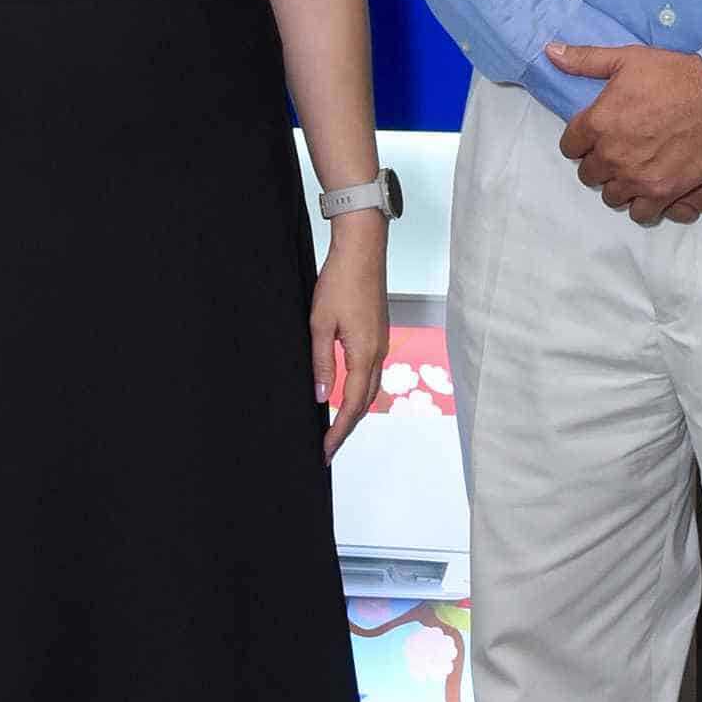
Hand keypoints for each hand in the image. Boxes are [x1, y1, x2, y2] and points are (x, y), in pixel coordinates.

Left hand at [313, 213, 388, 456]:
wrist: (363, 250)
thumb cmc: (339, 282)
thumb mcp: (320, 324)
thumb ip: (321, 363)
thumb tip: (322, 397)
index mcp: (364, 353)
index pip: (352, 405)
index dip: (339, 431)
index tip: (325, 451)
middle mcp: (378, 353)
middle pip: (366, 403)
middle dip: (347, 428)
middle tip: (328, 448)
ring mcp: (381, 343)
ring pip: (371, 389)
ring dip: (354, 411)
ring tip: (335, 428)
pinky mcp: (378, 334)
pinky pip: (371, 373)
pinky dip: (359, 391)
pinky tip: (346, 393)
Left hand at [548, 44, 701, 210]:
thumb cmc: (674, 74)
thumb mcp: (626, 59)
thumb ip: (585, 60)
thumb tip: (551, 51)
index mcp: (597, 123)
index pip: (570, 146)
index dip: (581, 142)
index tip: (593, 138)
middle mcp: (611, 155)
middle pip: (589, 174)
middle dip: (599, 164)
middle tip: (618, 153)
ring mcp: (636, 177)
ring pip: (612, 196)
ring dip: (619, 185)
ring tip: (634, 172)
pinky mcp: (663, 192)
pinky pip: (640, 214)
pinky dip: (643, 206)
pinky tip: (650, 191)